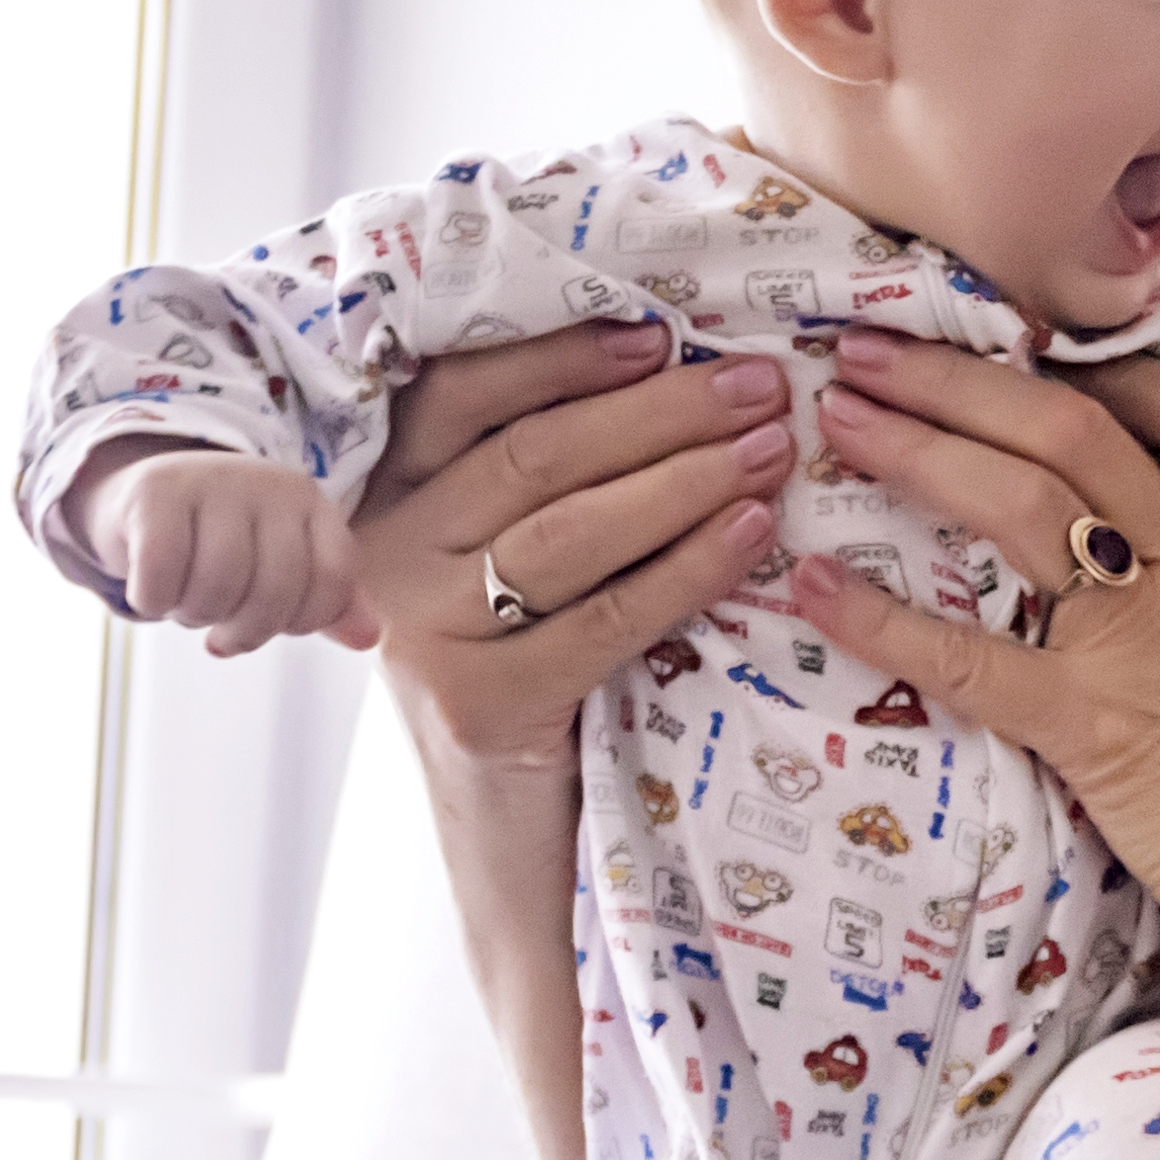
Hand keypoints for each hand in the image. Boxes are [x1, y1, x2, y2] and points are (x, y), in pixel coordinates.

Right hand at [83, 444, 379, 658]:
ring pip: (217, 587)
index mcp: (310, 502)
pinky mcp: (154, 493)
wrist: (144, 497)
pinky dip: (154, 602)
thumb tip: (367, 639)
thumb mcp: (283, 565)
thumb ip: (328, 602)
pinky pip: (161, 579)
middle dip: (246, 631)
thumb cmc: (223, 542)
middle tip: (221, 630)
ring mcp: (210, 482)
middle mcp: (267, 484)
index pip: (333, 579)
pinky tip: (154, 592)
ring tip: (188, 603)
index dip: (305, 621)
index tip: (276, 625)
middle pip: (274, 591)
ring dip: (195, 616)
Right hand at [351, 325, 800, 777]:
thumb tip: (672, 365)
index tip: (662, 334)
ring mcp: (427, 630)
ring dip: (685, 478)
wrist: (499, 825)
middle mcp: (389, 552)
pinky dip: (689, 568)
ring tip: (771, 449)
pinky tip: (752, 534)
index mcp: (387, 494)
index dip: (563, 357)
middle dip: (659, 411)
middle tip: (758, 385)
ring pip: (572, 529)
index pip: (464, 395)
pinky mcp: (482, 702)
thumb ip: (545, 475)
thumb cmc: (522, 668)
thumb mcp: (507, 560)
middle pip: (535, 453)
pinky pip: (608, 618)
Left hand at [776, 331, 1159, 949]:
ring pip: (1022, 504)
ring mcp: (1140, 641)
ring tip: (837, 420)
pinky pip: (970, 659)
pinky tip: (812, 587)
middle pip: (1073, 428)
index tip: (1021, 357)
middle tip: (869, 352)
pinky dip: (881, 618)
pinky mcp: (1088, 724)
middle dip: (961, 379)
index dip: (1098, 369)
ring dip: (917, 447)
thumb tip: (1118, 518)